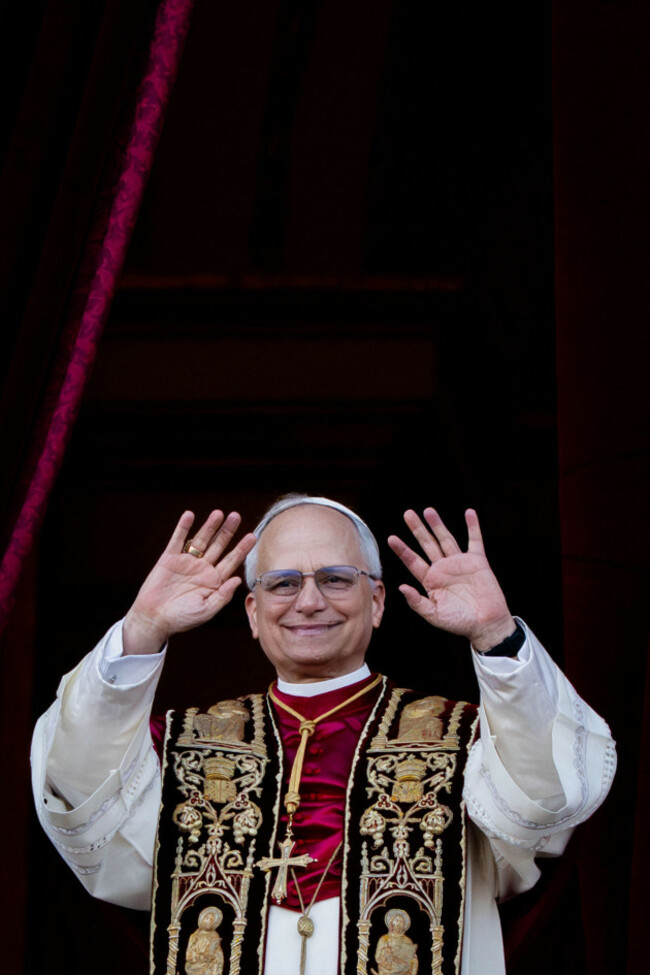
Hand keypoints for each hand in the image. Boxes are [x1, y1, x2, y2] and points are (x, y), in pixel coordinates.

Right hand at [123, 510, 256, 653]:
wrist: (154, 619)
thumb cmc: (182, 618)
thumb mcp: (206, 610)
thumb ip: (222, 596)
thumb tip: (238, 579)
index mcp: (214, 581)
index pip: (231, 561)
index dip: (241, 548)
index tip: (252, 536)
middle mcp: (202, 568)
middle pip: (218, 546)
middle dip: (227, 532)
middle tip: (236, 516)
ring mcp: (186, 562)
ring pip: (201, 540)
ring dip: (209, 526)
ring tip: (218, 513)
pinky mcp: (169, 559)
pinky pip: (177, 540)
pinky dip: (183, 527)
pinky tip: (189, 515)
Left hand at [387, 508, 515, 651]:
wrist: (486, 624)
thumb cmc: (459, 623)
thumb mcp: (434, 615)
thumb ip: (417, 602)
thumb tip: (401, 587)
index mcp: (431, 580)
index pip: (413, 561)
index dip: (402, 550)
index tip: (391, 538)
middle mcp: (443, 568)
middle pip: (427, 544)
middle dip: (417, 529)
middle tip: (408, 514)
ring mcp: (460, 563)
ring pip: (446, 539)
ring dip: (438, 525)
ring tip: (428, 511)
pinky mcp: (478, 561)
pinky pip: (475, 541)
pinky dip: (473, 527)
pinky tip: (469, 513)